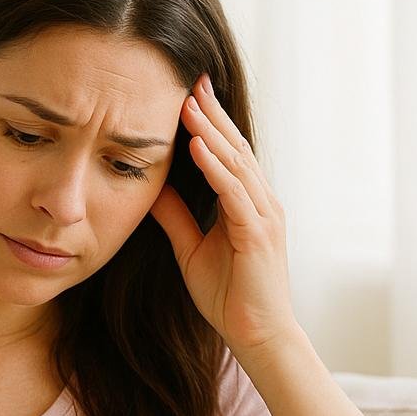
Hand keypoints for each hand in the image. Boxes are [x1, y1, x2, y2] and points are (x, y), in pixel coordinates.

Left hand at [149, 72, 300, 355]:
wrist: (257, 336)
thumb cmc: (230, 297)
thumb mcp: (192, 249)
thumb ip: (176, 216)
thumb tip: (152, 187)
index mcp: (248, 203)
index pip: (228, 153)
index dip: (210, 123)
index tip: (189, 93)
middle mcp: (262, 202)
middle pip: (235, 147)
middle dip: (212, 113)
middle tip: (193, 79)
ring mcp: (264, 216)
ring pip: (235, 163)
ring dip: (210, 131)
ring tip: (189, 102)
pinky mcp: (259, 233)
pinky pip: (234, 192)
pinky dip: (216, 167)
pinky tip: (198, 145)